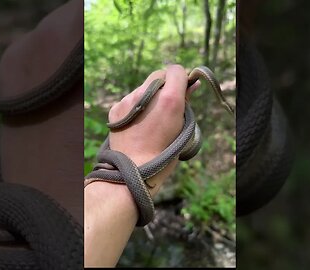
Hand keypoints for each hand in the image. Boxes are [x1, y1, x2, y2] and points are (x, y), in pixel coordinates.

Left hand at [107, 64, 199, 194]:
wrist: (133, 170)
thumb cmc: (164, 153)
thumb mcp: (182, 128)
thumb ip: (186, 103)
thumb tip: (192, 85)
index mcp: (169, 99)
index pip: (176, 70)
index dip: (180, 78)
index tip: (181, 89)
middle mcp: (147, 94)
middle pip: (158, 75)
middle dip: (164, 85)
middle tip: (166, 104)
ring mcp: (129, 100)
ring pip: (143, 88)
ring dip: (149, 97)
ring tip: (150, 121)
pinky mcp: (116, 108)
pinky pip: (130, 100)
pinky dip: (136, 107)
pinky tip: (138, 125)